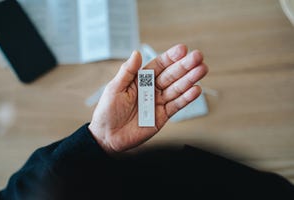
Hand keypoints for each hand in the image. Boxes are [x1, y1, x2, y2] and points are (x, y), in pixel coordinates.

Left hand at [88, 44, 207, 152]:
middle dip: (185, 66)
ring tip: (202, 70)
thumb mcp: (114, 88)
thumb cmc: (108, 111)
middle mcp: (152, 89)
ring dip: (190, 79)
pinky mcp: (163, 116)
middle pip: (171, 75)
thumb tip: (136, 53)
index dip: (170, 57)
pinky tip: (196, 90)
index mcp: (140, 80)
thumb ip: (127, 71)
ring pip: (177, 89)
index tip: (182, 49)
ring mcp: (158, 102)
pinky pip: (176, 106)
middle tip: (198, 57)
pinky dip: (186, 98)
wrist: (107, 136)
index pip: (158, 65)